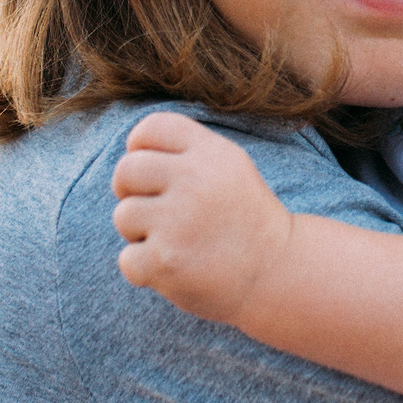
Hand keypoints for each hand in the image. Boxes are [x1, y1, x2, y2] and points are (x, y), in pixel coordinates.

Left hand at [109, 113, 292, 325]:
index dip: (139, 149)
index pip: (151, 128)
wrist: (278, 273)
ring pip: (123, 216)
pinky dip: (145, 270)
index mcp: (211, 153)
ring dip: (140, 234)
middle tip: (154, 211)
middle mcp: (194, 181)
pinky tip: (177, 268)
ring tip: (175, 242)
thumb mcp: (230, 168)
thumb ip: (186, 153)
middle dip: (129, 192)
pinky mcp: (165, 261)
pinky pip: (126, 259)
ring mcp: (178, 222)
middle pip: (126, 170)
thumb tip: (130, 155)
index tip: (151, 174)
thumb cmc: (244, 221)